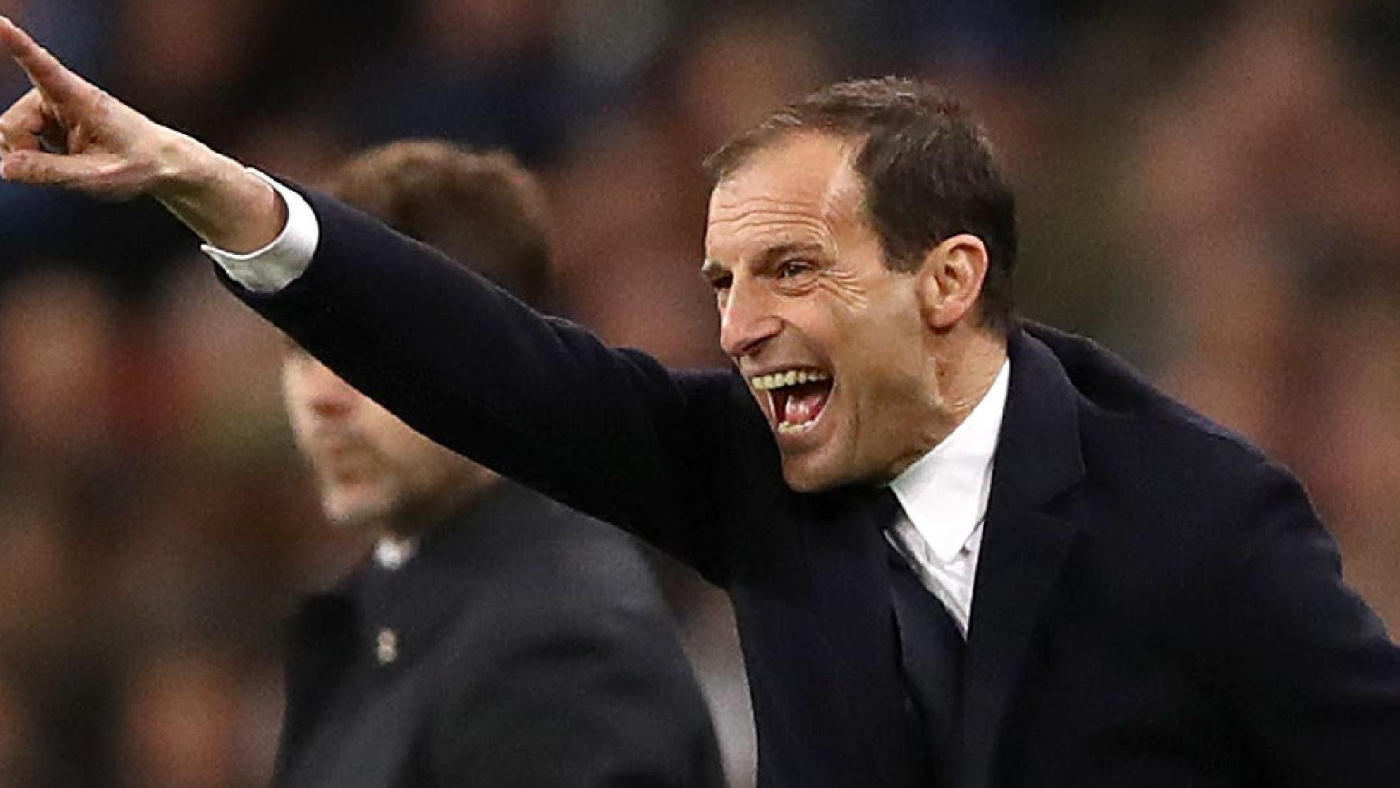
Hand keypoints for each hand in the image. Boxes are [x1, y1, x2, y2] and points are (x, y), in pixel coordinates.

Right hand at [0, 15, 284, 250]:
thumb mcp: (96, 176)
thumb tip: (4, 167)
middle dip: (19, 149)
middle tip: (51, 172)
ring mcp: (52, 109)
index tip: (1, 22)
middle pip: (11, 122)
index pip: (42, 67)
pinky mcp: (50, 122)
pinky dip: (29, 156)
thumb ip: (49, 171)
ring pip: (12, 132)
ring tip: (62, 168)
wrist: (161, 164)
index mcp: (79, 98)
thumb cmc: (138, 165)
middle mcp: (60, 96)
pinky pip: (20, 140)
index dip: (18, 44)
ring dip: (25, 154)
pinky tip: (54, 164)